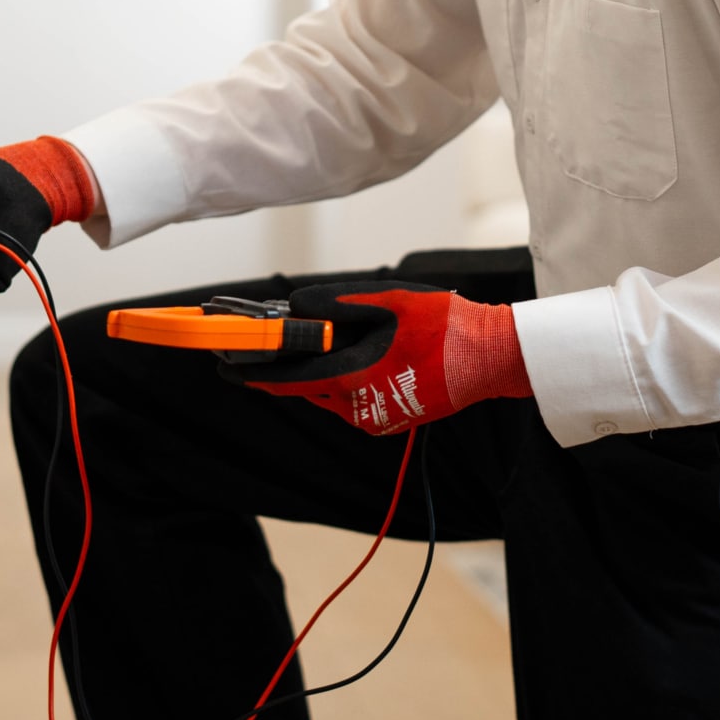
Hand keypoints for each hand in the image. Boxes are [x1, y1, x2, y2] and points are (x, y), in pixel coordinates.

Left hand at [222, 280, 529, 434]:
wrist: (494, 357)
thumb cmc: (446, 326)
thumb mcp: (391, 301)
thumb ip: (340, 303)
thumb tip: (298, 307)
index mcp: (357, 380)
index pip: (292, 380)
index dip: (255, 374)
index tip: (226, 368)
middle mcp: (362, 408)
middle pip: (308, 386)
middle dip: (284, 367)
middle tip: (258, 347)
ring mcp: (378, 417)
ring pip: (329, 392)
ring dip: (315, 370)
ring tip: (308, 340)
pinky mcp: (391, 417)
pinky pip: (350, 397)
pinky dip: (339, 377)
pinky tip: (347, 353)